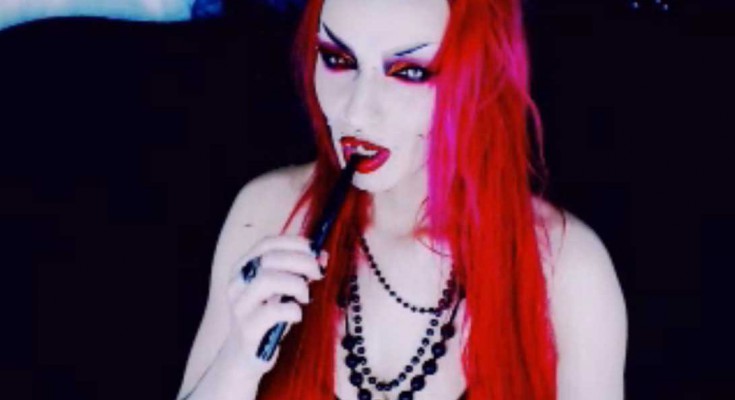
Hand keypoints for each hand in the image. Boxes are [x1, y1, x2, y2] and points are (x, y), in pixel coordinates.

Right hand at [222, 234, 326, 377]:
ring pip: (267, 280)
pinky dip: (292, 309)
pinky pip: (272, 311)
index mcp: (243, 268)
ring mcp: (240, 307)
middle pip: (269, 259)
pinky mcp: (247, 329)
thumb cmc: (267, 318)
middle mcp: (237, 284)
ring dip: (295, 284)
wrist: (245, 356)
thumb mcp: (281, 290)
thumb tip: (322, 256)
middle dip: (301, 261)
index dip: (293, 243)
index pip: (266, 244)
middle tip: (318, 273)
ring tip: (306, 296)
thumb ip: (298, 271)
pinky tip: (297, 315)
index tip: (314, 250)